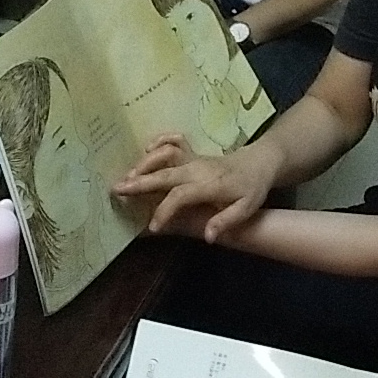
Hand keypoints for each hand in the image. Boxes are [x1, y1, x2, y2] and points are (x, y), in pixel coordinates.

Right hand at [113, 133, 278, 242]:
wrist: (259, 163)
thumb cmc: (252, 188)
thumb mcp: (246, 208)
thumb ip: (226, 222)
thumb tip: (207, 236)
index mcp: (209, 185)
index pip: (180, 196)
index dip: (164, 211)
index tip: (152, 227)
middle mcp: (197, 169)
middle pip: (165, 174)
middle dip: (140, 183)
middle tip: (117, 190)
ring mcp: (194, 158)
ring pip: (165, 155)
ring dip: (145, 164)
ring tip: (126, 177)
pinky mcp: (193, 153)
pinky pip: (174, 141)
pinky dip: (160, 140)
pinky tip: (147, 148)